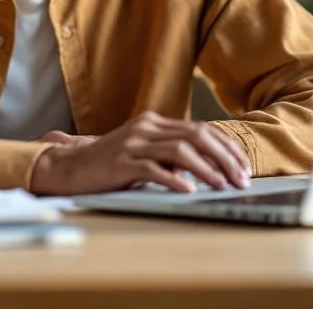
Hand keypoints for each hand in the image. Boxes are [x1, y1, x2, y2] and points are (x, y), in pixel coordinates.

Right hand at [30, 111, 250, 195]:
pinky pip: (154, 168)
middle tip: (242, 179)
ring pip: (181, 151)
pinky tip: (190, 190)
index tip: (243, 167)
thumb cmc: (109, 164)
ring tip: (223, 186)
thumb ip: (169, 153)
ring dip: (208, 169)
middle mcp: (146, 128)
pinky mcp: (122, 162)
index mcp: (154, 122)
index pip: (201, 129)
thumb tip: (208, 167)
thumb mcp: (143, 152)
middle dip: (225, 158)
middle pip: (197, 136)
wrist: (70, 166)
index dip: (226, 148)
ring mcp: (133, 143)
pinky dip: (175, 179)